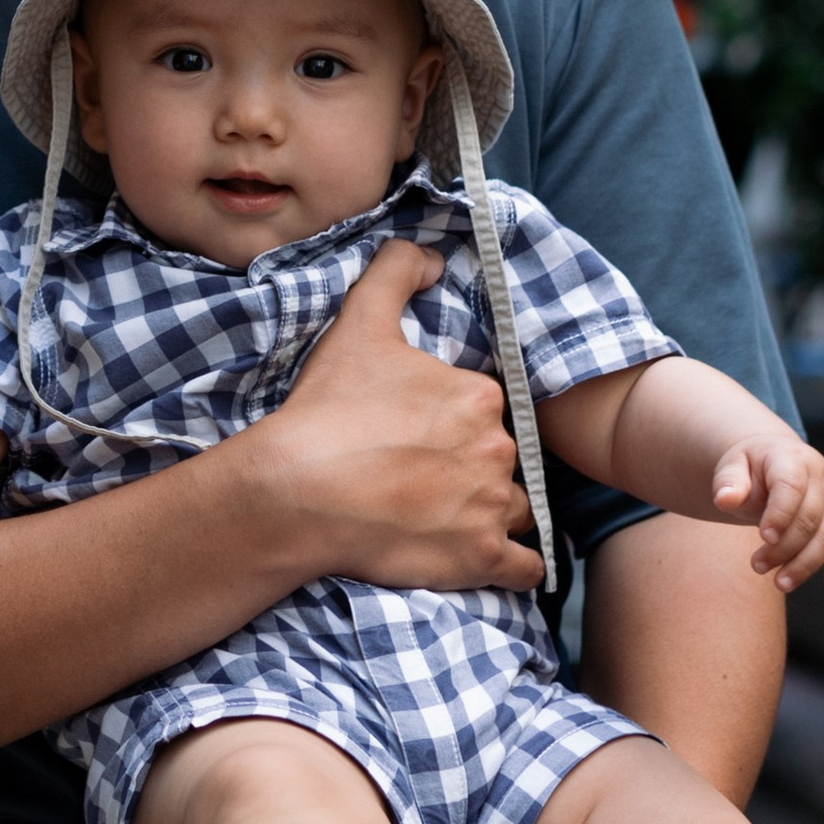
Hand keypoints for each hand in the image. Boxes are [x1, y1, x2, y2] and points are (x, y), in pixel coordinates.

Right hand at [255, 241, 541, 594]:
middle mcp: (498, 450)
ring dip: (492, 514)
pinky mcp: (481, 559)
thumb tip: (430, 255)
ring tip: (446, 519)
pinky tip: (488, 558)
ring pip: (516, 510)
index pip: (487, 410)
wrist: (298, 492)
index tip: (419, 435)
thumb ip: (395, 274)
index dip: (456, 421)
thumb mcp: (358, 324)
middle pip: (502, 459)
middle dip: (472, 467)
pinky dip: (515, 566)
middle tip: (422, 479)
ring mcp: (493, 508)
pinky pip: (525, 568)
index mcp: (480, 396)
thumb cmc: (327, 410)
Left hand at [712, 431, 823, 593]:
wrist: (775, 462)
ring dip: (804, 563)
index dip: (780, 513)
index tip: (764, 537)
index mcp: (793, 459)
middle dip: (784, 547)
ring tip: (779, 583)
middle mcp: (822, 478)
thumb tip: (724, 500)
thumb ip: (728, 481)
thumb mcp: (733, 465)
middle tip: (757, 566)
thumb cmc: (751, 468)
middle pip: (809, 517)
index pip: (791, 486)